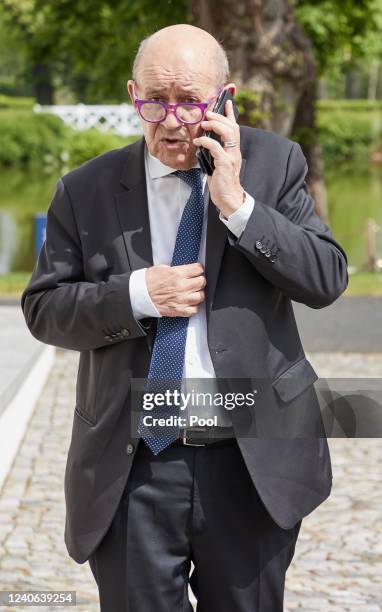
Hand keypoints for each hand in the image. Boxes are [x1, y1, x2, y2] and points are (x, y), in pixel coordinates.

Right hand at [146, 262, 205, 316]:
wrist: (139, 295)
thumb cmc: (147, 282)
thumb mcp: (161, 268)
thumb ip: (176, 269)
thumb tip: (185, 270)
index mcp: (177, 274)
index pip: (198, 269)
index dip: (198, 269)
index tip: (197, 271)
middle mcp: (181, 286)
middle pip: (202, 282)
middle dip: (199, 280)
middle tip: (195, 281)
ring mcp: (181, 299)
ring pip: (200, 296)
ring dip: (197, 294)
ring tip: (192, 292)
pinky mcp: (178, 310)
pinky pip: (194, 310)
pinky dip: (193, 307)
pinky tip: (188, 303)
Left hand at [193, 99, 244, 217]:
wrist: (229, 199)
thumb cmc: (222, 183)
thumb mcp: (218, 164)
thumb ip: (214, 153)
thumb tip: (204, 142)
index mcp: (233, 151)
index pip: (234, 128)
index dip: (230, 114)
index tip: (226, 102)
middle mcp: (234, 152)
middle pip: (232, 127)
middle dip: (220, 117)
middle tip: (208, 113)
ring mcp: (231, 158)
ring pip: (228, 134)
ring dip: (215, 126)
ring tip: (204, 123)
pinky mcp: (225, 165)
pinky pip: (216, 148)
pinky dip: (206, 142)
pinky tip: (198, 141)